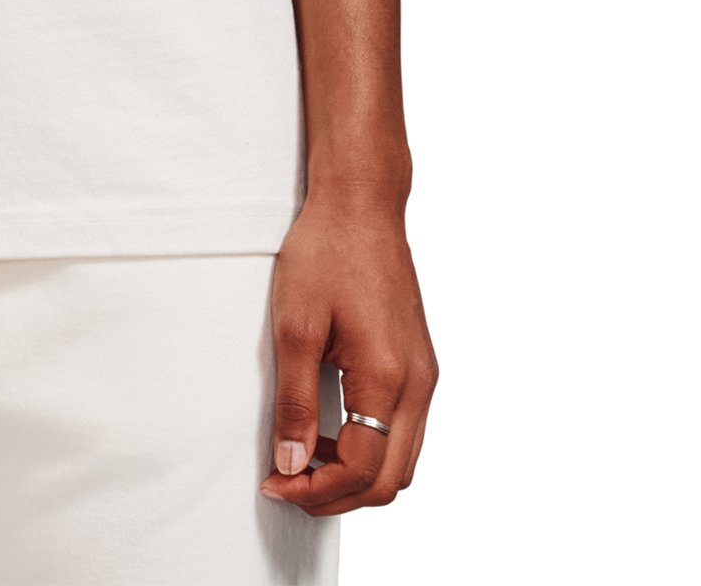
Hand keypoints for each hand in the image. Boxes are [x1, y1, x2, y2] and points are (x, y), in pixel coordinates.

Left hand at [259, 189, 440, 516]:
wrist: (359, 205)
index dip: (315, 490)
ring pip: (401, 458)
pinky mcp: (418, 364)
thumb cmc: (327, 249)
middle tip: (289, 488)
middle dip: (338, 495)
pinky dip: (370, 447)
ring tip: (305, 463)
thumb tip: (291, 461)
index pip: (361, 469)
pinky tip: (332, 434)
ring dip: (356, 474)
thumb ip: (294, 402)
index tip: (276, 485)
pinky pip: (403, 429)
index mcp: (389, 376)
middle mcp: (418, 382)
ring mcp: (423, 374)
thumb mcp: (294, 327)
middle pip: (391, 478)